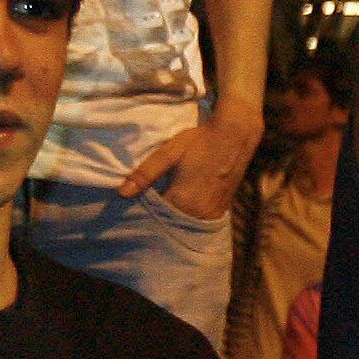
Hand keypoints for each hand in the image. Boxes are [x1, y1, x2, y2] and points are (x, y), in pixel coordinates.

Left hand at [120, 112, 263, 221]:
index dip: (143, 211)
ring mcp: (212, 213)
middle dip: (158, 217)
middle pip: (170, 223)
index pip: (154, 216)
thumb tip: (122, 193)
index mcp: (182, 200)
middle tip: (147, 205)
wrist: (235, 135)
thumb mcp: (169, 153)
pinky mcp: (221, 211)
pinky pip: (198, 220)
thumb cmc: (200, 140)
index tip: (133, 206)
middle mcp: (198, 212)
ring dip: (174, 217)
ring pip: (184, 223)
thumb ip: (146, 174)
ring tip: (166, 203)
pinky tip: (182, 203)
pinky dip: (188, 215)